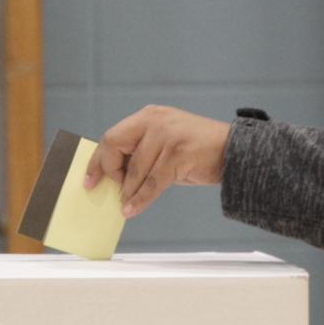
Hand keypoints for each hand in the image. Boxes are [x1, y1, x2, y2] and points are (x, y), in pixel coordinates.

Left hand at [84, 106, 231, 217]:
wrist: (233, 150)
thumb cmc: (198, 150)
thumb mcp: (165, 144)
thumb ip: (142, 153)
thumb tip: (116, 175)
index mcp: (149, 116)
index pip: (112, 136)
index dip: (98, 159)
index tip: (90, 178)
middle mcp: (155, 122)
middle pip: (115, 146)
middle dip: (108, 171)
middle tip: (105, 188)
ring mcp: (167, 137)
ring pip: (135, 170)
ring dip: (128, 192)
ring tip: (125, 204)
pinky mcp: (178, 154)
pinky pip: (152, 183)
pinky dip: (140, 199)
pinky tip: (133, 208)